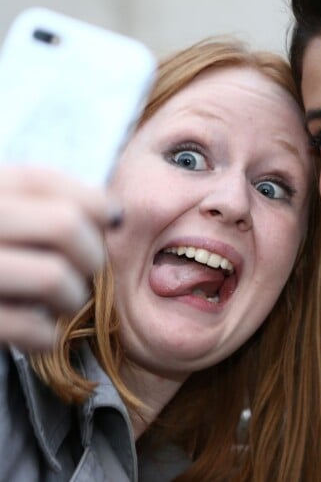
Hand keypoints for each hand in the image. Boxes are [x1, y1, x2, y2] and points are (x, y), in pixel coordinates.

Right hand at [0, 166, 118, 350]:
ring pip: (55, 277)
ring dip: (74, 297)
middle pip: (65, 226)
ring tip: (63, 303)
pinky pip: (32, 328)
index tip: (107, 222)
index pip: (47, 181)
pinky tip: (39, 332)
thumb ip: (40, 204)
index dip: (93, 202)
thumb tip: (113, 214)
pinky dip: (48, 335)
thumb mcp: (2, 215)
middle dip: (92, 254)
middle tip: (85, 271)